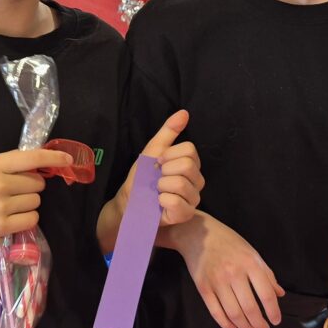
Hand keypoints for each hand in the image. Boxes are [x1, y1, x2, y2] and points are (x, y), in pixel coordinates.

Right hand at [0, 148, 72, 243]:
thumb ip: (13, 164)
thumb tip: (45, 164)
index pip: (33, 158)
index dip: (54, 158)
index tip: (68, 160)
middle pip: (38, 183)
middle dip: (31, 186)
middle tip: (13, 191)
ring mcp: (1, 206)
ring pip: (36, 202)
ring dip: (28, 203)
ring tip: (7, 204)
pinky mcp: (2, 226)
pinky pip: (32, 219)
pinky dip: (27, 218)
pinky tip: (11, 217)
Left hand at [124, 109, 203, 226]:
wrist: (129, 199)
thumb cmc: (143, 176)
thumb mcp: (153, 149)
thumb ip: (169, 131)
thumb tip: (184, 112)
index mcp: (192, 165)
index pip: (190, 150)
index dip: (168, 154)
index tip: (158, 162)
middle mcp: (197, 181)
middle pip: (188, 165)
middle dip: (164, 170)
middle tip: (157, 177)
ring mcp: (193, 199)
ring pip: (181, 184)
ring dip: (161, 185)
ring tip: (157, 190)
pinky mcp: (185, 214)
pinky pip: (177, 202)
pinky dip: (162, 199)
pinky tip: (159, 202)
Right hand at [176, 213, 284, 327]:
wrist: (198, 234)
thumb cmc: (229, 242)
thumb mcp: (252, 252)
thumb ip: (267, 274)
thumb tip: (280, 294)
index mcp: (250, 263)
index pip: (266, 295)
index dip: (273, 312)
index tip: (276, 321)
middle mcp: (234, 273)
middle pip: (250, 308)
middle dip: (259, 324)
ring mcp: (217, 281)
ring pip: (233, 313)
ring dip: (245, 326)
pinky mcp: (203, 287)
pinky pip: (215, 312)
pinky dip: (226, 324)